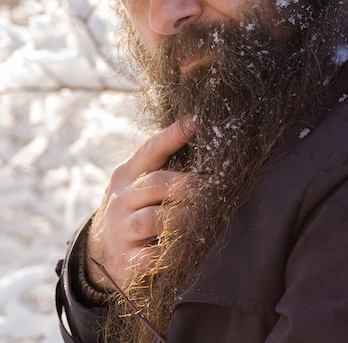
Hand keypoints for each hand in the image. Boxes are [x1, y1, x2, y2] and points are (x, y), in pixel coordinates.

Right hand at [86, 121, 192, 290]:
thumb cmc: (134, 209)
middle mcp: (120, 199)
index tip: (194, 123)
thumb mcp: (138, 184)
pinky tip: (187, 249)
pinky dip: (171, 252)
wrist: (99, 254)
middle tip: (214, 186)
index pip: (150, 150)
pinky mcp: (124, 260)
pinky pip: (150, 256)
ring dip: (183, 217)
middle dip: (188, 185)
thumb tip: (200, 142)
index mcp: (126, 174)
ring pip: (153, 218)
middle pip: (155, 184)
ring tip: (204, 217)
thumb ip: (162, 167)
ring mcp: (119, 230)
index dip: (171, 136)